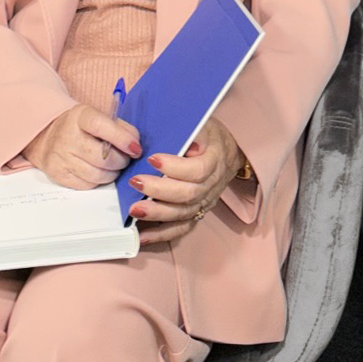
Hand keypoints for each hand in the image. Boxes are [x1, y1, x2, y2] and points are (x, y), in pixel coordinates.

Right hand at [23, 104, 142, 190]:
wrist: (49, 138)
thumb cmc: (83, 128)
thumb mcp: (101, 118)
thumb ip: (121, 128)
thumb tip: (135, 146)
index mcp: (80, 116)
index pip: (100, 126)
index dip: (121, 139)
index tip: (135, 148)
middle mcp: (67, 136)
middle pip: (102, 157)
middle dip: (121, 161)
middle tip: (125, 158)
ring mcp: (60, 157)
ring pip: (97, 175)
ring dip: (112, 173)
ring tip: (114, 165)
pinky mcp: (58, 174)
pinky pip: (87, 185)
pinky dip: (99, 181)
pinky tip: (100, 171)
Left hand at [127, 116, 244, 245]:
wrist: (227, 154)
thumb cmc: (208, 136)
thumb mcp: (202, 124)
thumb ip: (188, 131)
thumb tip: (173, 138)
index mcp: (215, 160)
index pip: (198, 169)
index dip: (175, 167)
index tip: (152, 159)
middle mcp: (211, 185)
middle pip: (188, 194)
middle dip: (159, 191)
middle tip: (136, 183)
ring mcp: (204, 202)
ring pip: (182, 214)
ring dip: (157, 214)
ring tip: (134, 209)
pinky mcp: (196, 214)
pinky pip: (180, 229)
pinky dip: (160, 235)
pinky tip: (141, 237)